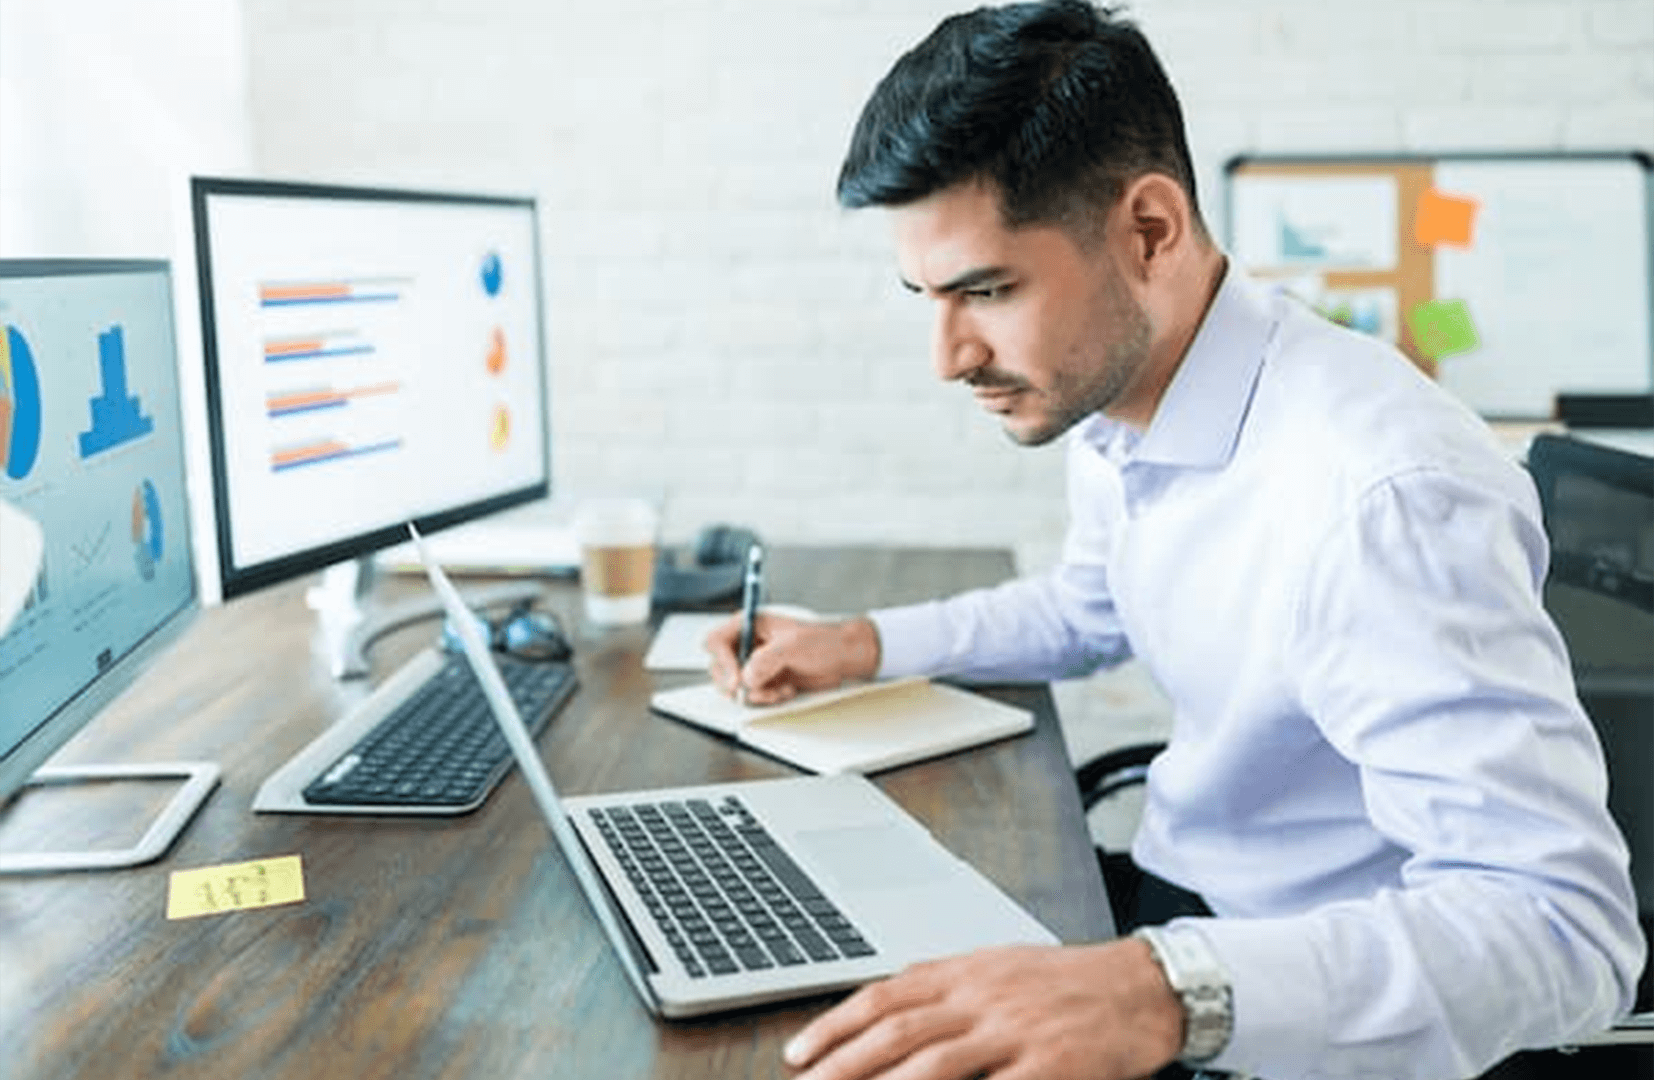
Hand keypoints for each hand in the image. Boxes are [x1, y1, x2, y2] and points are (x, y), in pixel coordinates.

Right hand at [704, 612, 880, 705]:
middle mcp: (748, 645)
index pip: (717, 641)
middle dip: (736, 683)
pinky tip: (785, 691)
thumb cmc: (823, 640)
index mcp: (750, 625)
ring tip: (777, 690)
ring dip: (754, 694)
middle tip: (755, 690)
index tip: (736, 678)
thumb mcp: (793, 645)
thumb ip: (766, 659)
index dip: (722, 661)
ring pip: (735, 686)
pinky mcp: (766, 681)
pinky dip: (766, 699)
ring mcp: (755, 665)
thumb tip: (747, 677)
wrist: (844, 657)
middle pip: (719, 668)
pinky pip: (753, 696)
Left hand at [782, 941, 1184, 1079]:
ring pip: (935, 1064)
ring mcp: (1016, 1032)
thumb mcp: (997, 967)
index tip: (798, 1054)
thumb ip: (944, 986)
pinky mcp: (1051, 1065)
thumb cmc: (1065, 981)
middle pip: (898, 1032)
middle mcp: (983, 997)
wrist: (1142, 986)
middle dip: (843, 1066)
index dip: (834, 1025)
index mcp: (965, 972)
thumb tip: (885, 1006)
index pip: (883, 996)